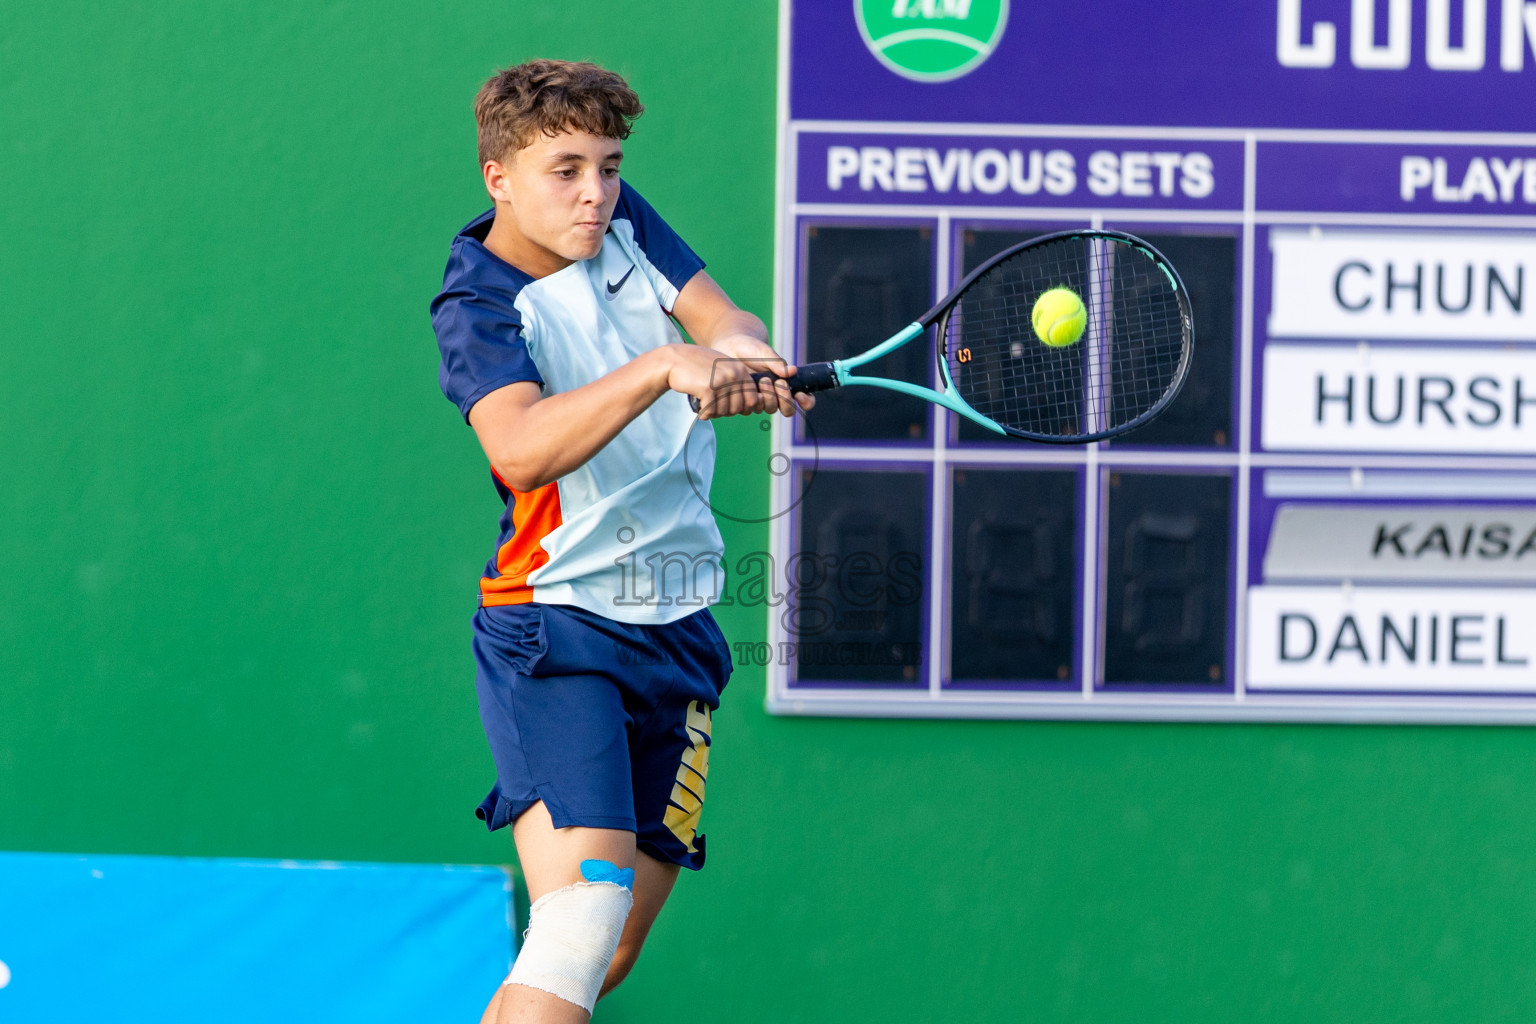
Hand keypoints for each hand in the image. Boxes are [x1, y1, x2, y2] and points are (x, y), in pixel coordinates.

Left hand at [697, 335, 815, 417]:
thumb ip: (778, 363)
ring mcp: (761, 399)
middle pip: (788, 410)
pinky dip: (752, 398)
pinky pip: (751, 408)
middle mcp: (776, 394)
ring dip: (769, 397)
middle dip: (785, 399)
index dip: (806, 402)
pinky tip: (749, 386)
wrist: (730, 346)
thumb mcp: (766, 353)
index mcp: (787, 383)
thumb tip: (793, 371)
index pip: (804, 400)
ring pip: (770, 409)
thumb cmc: (751, 348)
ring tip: (763, 380)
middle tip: (779, 383)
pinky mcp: (745, 400)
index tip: (799, 394)